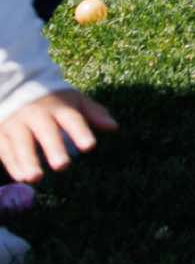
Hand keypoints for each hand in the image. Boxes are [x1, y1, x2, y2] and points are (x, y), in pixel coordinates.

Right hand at [0, 90, 117, 182]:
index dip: (80, 132)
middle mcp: (36, 114)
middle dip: (53, 148)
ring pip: (21, 143)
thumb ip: (93, 113)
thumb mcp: (74, 100)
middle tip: (62, 166)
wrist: (14, 86)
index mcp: (58, 105)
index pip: (72, 118)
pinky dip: (12, 164)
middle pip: (45, 131)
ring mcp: (15, 123)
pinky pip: (5, 149)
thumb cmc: (52, 99)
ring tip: (36, 178)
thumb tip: (114, 126)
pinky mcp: (0, 133)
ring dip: (27, 161)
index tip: (89, 146)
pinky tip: (21, 177)